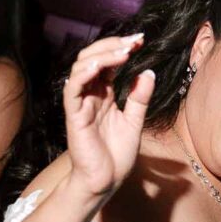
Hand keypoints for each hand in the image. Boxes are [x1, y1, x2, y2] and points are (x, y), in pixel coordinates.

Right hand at [63, 35, 154, 203]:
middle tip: (135, 41)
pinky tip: (100, 66)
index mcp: (104, 95)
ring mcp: (80, 104)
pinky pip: (73, 89)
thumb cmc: (117, 155)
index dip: (121, 48)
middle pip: (92, 58)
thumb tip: (148, 72)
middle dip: (113, 45)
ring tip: (124, 51)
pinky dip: (84, 74)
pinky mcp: (74, 115)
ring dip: (102, 55)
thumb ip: (139, 98)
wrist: (106, 181)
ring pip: (81, 68)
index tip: (141, 41)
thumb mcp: (134, 121)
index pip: (108, 63)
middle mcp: (90, 95)